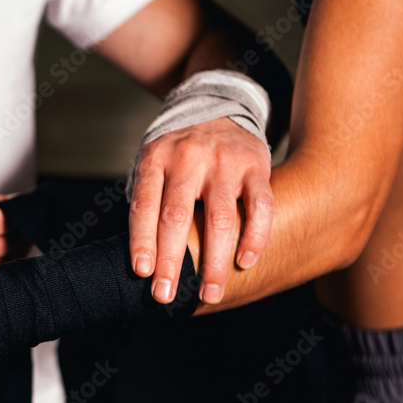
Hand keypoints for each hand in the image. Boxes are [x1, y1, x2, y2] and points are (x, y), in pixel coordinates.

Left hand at [128, 117, 271, 304]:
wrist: (218, 107)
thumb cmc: (178, 153)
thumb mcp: (153, 164)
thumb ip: (149, 202)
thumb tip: (142, 260)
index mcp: (155, 160)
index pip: (144, 205)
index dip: (141, 241)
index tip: (143, 273)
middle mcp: (188, 159)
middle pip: (177, 216)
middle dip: (172, 261)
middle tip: (166, 295)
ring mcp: (224, 162)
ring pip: (220, 219)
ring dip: (214, 263)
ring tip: (210, 294)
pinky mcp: (256, 166)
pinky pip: (260, 206)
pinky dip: (254, 237)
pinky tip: (246, 262)